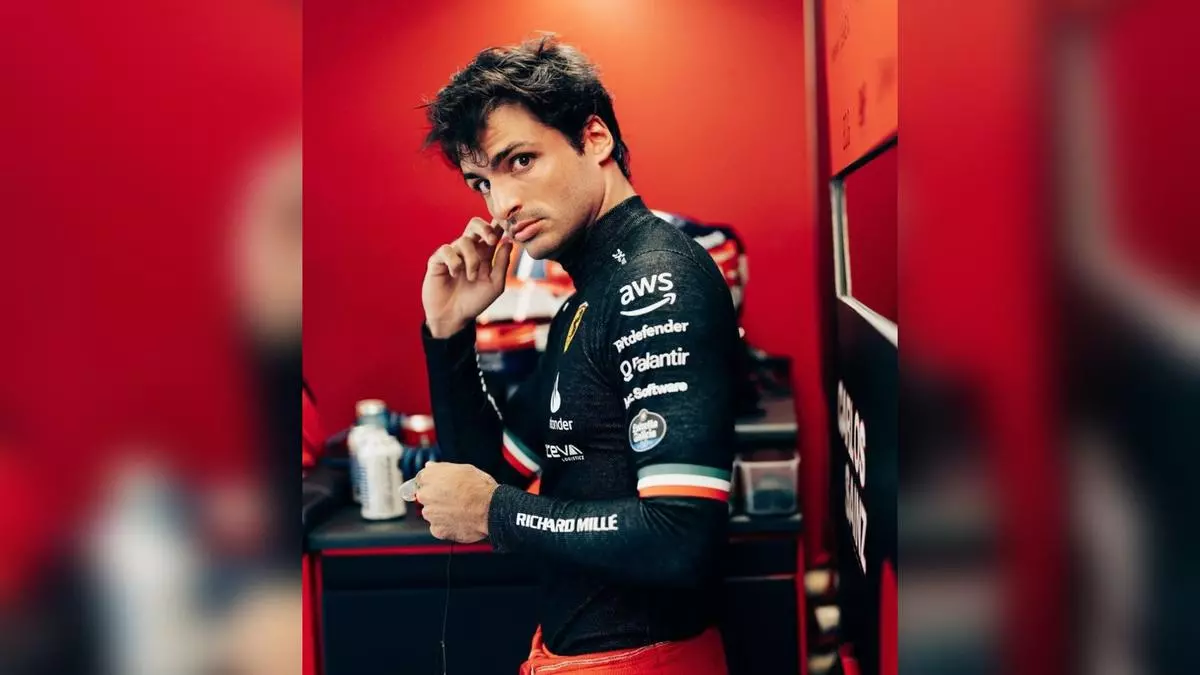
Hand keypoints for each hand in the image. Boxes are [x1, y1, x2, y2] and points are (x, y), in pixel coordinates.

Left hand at [414, 461, 498, 542]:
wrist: (491, 510)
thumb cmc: (480, 488)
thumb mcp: (463, 468)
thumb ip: (442, 468)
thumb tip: (430, 466)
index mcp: (429, 477)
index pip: (422, 479)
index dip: (435, 483)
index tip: (442, 486)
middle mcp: (425, 495)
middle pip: (426, 497)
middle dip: (437, 498)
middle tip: (455, 498)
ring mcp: (430, 514)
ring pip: (432, 513)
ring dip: (442, 512)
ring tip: (460, 510)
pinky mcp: (437, 530)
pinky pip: (438, 527)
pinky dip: (446, 525)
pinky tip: (460, 520)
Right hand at [422, 217, 513, 337]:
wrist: (453, 317)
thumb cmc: (475, 302)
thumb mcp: (495, 284)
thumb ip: (502, 263)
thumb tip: (509, 242)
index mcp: (484, 254)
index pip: (491, 232)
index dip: (498, 225)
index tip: (506, 226)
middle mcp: (469, 250)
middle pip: (474, 224)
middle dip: (484, 228)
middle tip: (492, 241)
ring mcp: (453, 254)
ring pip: (464, 241)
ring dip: (472, 260)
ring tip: (471, 277)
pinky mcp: (438, 260)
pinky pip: (446, 250)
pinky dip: (454, 262)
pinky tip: (454, 275)